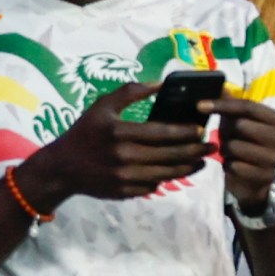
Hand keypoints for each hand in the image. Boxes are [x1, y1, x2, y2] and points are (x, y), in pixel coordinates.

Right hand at [9, 83, 207, 206]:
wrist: (62, 167)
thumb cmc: (84, 132)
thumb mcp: (102, 106)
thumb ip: (130, 92)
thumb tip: (160, 83)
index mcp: (119, 132)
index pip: (161, 132)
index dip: (184, 132)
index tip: (201, 130)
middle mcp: (123, 156)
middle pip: (169, 155)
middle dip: (194, 151)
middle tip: (211, 146)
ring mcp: (124, 177)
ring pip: (166, 174)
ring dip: (188, 168)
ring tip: (202, 161)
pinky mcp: (124, 192)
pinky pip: (153, 186)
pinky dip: (167, 179)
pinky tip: (177, 172)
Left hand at [208, 94, 274, 212]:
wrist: (268, 182)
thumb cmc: (255, 146)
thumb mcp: (250, 124)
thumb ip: (235, 106)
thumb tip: (219, 85)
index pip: (247, 106)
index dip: (222, 104)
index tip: (200, 105)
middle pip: (239, 125)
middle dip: (226, 131)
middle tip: (226, 137)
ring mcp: (273, 158)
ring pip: (233, 146)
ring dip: (225, 150)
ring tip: (231, 152)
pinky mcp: (263, 176)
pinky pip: (233, 165)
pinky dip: (228, 165)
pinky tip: (234, 165)